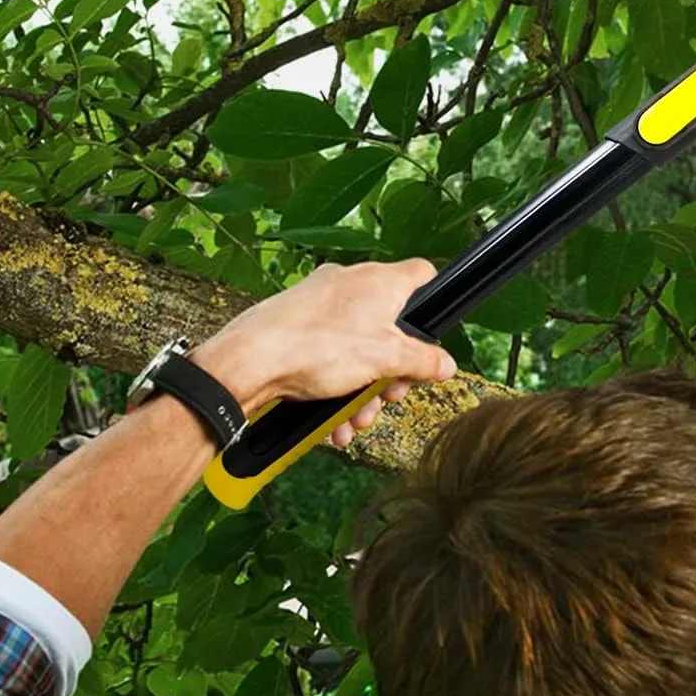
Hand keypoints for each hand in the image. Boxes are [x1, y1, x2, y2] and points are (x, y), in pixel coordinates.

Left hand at [191, 260, 456, 446]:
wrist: (249, 361)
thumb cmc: (316, 347)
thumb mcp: (386, 359)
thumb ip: (422, 361)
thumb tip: (446, 364)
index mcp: (380, 282)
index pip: (422, 276)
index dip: (432, 302)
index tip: (431, 334)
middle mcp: (351, 284)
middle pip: (390, 325)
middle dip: (393, 368)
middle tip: (390, 393)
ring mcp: (321, 303)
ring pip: (359, 346)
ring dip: (364, 388)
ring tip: (357, 418)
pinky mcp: (298, 324)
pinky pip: (330, 354)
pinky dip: (337, 386)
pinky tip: (335, 419)